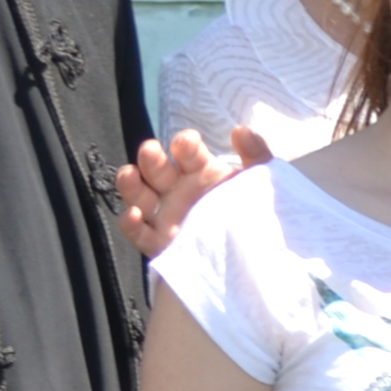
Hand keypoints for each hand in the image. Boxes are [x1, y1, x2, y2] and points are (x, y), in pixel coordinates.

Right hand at [113, 128, 266, 260]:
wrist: (255, 259)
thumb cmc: (255, 215)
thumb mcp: (261, 183)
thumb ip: (256, 156)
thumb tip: (241, 131)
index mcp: (202, 172)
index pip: (186, 152)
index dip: (184, 144)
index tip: (188, 143)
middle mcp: (179, 191)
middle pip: (156, 169)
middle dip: (151, 157)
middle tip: (150, 150)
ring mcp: (166, 217)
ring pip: (139, 196)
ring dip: (130, 183)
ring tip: (129, 174)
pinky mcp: (159, 243)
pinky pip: (138, 233)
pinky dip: (130, 223)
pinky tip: (133, 215)